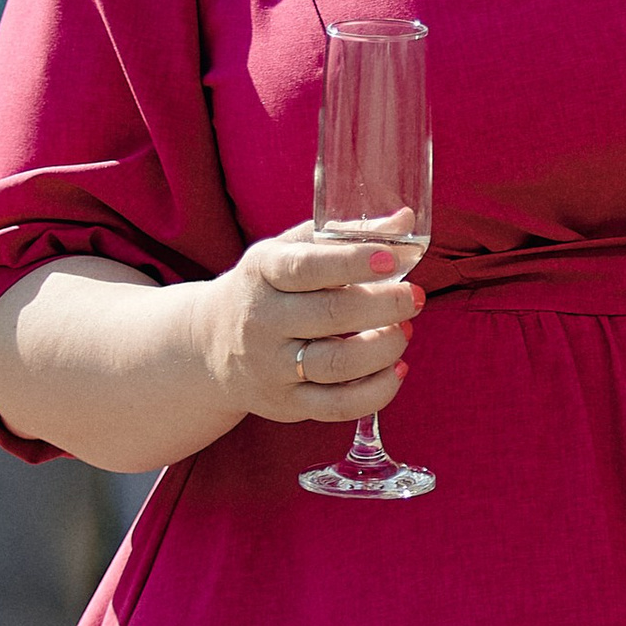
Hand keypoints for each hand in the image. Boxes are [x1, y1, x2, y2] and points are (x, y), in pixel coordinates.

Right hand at [200, 223, 422, 430]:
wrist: (212, 342)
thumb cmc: (270, 287)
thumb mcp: (291, 251)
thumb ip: (346, 235)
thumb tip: (405, 219)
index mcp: (263, 273)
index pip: (306, 267)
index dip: (351, 262)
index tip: (390, 260)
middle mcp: (262, 320)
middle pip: (329, 316)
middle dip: (384, 306)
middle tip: (413, 298)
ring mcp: (272, 366)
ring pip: (337, 364)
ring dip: (384, 348)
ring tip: (404, 331)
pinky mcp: (287, 403)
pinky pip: (338, 406)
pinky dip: (377, 391)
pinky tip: (396, 369)